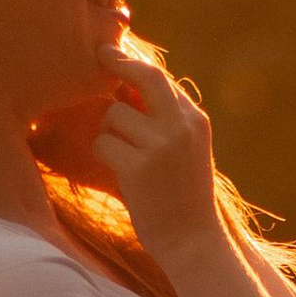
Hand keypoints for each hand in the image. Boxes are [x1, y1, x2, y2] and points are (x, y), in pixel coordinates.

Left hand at [93, 56, 220, 256]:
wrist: (194, 243)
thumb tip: (126, 83)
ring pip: (114, 114)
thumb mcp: (186, 151)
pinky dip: (103, 154)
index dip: (133, 63)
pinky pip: (103, 142)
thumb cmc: (183, 198)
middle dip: (119, 62)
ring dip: (109, 131)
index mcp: (195, 121)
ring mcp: (161, 146)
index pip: (161, 78)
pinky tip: (117, 172)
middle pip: (145, 76)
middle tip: (100, 54)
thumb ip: (165, 119)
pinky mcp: (139, 168)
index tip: (113, 53)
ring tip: (122, 157)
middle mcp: (182, 127)